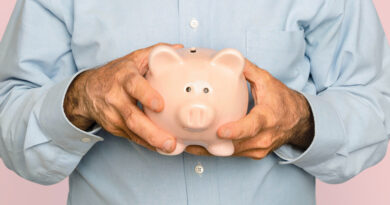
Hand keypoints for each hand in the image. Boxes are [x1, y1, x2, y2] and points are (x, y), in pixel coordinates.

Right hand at [64, 43, 183, 152]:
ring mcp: (114, 116)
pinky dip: (148, 145)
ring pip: (132, 132)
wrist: (87, 91)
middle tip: (170, 142)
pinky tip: (162, 149)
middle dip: (152, 131)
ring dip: (152, 142)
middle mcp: (116, 98)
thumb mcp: (133, 59)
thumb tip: (179, 50)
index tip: (160, 105)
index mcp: (123, 78)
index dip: (146, 95)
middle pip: (133, 117)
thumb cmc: (116, 73)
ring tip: (170, 148)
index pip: (134, 86)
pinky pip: (133, 138)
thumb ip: (156, 53)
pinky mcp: (115, 128)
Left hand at [185, 60, 313, 158]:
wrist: (299, 121)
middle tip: (190, 140)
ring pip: (232, 153)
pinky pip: (234, 154)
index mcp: (267, 117)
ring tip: (190, 144)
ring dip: (212, 150)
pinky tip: (202, 146)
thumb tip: (229, 57)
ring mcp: (259, 148)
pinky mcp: (255, 154)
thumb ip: (248, 70)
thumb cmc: (282, 101)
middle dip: (213, 144)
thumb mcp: (267, 81)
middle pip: (236, 144)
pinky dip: (219, 151)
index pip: (252, 126)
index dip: (236, 130)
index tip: (220, 131)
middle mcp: (264, 136)